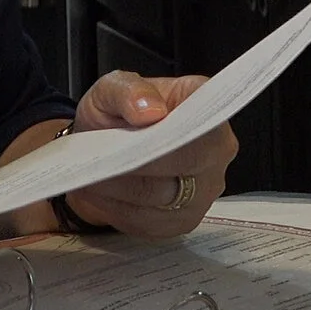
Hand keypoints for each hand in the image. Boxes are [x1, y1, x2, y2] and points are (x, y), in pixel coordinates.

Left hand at [60, 71, 238, 239]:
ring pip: (161, 196)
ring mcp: (205, 190)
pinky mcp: (184, 221)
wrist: (107, 149)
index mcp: (207, 105)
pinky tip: (101, 192)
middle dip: (138, 161)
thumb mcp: (113, 88)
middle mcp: (217, 149)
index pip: (204, 118)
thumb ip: (129, 89)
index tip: (139, 128)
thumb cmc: (119, 115)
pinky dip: (118, 208)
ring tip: (93, 173)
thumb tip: (149, 109)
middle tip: (103, 158)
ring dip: (121, 187)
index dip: (174, 127)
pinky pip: (150, 221)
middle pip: (185, 161)